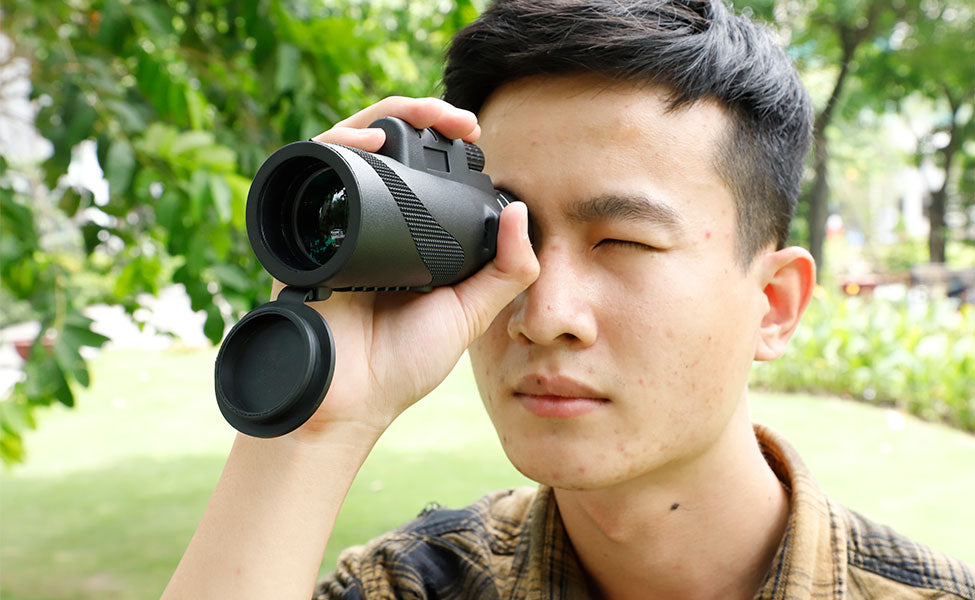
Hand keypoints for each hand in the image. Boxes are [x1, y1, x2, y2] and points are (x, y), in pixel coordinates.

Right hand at [270, 97, 538, 442]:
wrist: (345, 399)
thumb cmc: (403, 364)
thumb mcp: (469, 314)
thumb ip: (506, 271)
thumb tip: (519, 209)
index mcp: (411, 238)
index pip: (424, 173)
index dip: (445, 144)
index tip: (473, 131)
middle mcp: (372, 224)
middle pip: (387, 150)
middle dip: (418, 118)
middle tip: (454, 118)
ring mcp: (336, 224)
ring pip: (350, 150)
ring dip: (379, 120)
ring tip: (410, 120)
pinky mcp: (304, 232)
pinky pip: (312, 175)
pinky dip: (336, 146)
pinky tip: (366, 143)